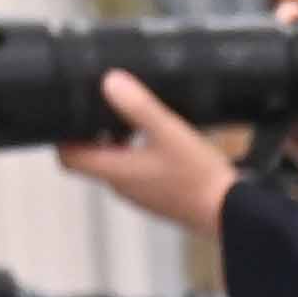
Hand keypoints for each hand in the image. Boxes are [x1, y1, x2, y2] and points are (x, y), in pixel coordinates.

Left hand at [54, 71, 238, 237]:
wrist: (233, 214)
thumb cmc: (200, 179)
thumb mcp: (169, 132)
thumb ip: (139, 106)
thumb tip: (111, 82)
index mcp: (116, 171)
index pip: (69, 158)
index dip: (64, 138)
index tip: (71, 120)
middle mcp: (124, 187)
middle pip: (94, 161)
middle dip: (97, 137)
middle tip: (108, 116)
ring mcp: (144, 197)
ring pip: (119, 169)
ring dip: (123, 149)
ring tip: (141, 129)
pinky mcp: (164, 201)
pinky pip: (143, 178)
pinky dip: (146, 162)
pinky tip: (168, 151)